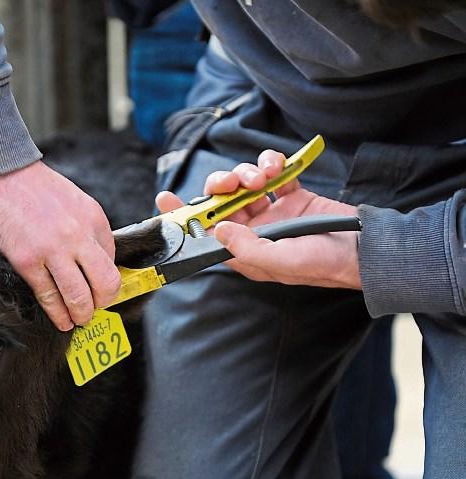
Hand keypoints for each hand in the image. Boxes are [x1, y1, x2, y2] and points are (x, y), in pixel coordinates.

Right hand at [0, 160, 120, 330]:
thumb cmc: (31, 185)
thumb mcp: (73, 200)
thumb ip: (85, 229)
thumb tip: (94, 261)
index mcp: (93, 218)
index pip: (113, 261)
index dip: (107, 281)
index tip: (100, 292)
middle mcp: (78, 235)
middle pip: (106, 284)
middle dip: (102, 303)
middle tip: (93, 310)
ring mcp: (53, 249)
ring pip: (79, 296)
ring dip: (81, 315)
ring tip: (77, 320)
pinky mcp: (27, 260)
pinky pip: (48, 296)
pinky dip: (57, 314)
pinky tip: (60, 321)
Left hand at [156, 149, 360, 288]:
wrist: (366, 248)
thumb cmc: (325, 263)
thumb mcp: (284, 262)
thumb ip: (249, 249)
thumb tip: (219, 230)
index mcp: (245, 252)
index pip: (205, 234)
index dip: (184, 218)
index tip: (165, 199)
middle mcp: (254, 231)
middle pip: (222, 202)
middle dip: (222, 186)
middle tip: (235, 182)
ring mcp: (272, 212)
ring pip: (245, 183)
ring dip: (250, 171)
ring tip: (266, 175)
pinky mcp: (291, 194)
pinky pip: (272, 172)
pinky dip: (272, 163)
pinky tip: (280, 165)